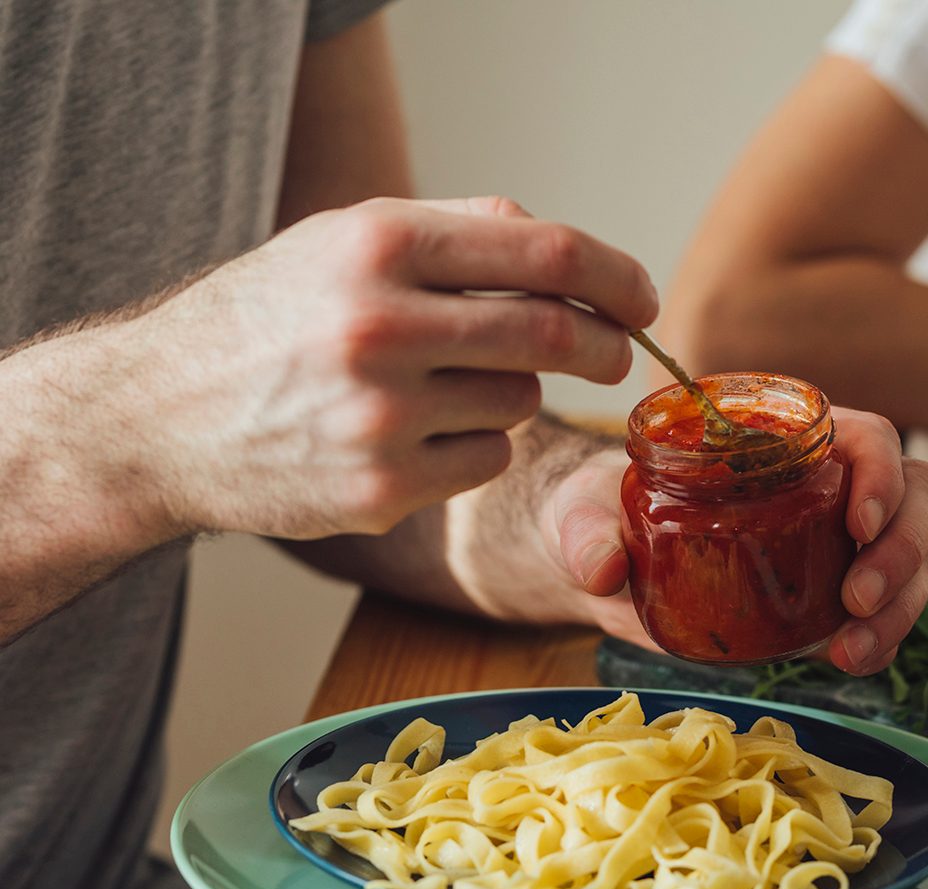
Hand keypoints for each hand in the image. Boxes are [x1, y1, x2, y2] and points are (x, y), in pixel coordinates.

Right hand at [117, 196, 656, 541]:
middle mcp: (381, 328)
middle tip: (618, 353)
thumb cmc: (264, 321)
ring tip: (440, 385)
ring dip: (508, 393)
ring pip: (519, 405)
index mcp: (377, 246)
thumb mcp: (339, 241)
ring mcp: (382, 418)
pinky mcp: (383, 490)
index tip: (642, 298)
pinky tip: (414, 434)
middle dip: (606, 346)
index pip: (545, 254)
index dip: (615, 276)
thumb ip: (453, 232)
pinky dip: (473, 447)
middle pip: (554, 336)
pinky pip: (486, 462)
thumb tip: (560, 257)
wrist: (159, 416)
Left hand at [546, 410, 927, 672]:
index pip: (867, 436)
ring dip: (902, 604)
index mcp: (780, 439)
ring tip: (851, 651)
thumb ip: (588, 532)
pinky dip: (883, 637)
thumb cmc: (598, 510)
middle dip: (902, 546)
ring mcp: (829, 542)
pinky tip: (851, 661)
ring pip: (914, 555)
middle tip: (857, 597)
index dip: (880, 472)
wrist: (601, 560)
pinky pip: (886, 609)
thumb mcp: (581, 512)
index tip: (857, 523)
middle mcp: (822, 484)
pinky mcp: (821, 595)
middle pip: (914, 494)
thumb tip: (605, 570)